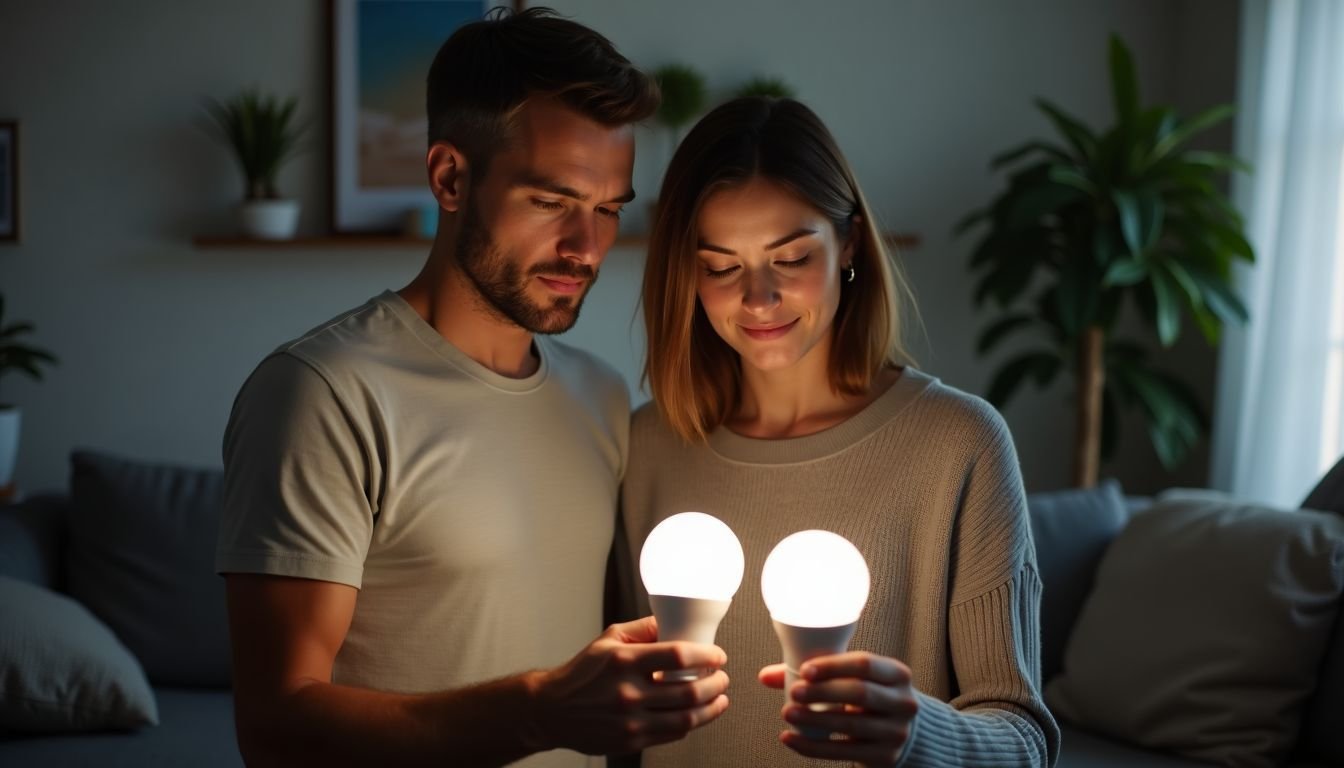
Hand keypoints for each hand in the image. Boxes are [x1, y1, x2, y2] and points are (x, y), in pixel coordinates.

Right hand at [527, 616, 729, 755]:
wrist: (553, 709)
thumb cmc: (582, 673)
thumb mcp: (609, 639)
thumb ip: (643, 629)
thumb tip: (672, 621)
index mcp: (624, 661)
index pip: (679, 656)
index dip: (707, 656)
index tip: (717, 655)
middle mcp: (628, 692)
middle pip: (689, 691)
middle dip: (716, 683)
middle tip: (722, 677)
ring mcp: (630, 720)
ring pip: (687, 718)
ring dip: (712, 707)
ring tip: (720, 698)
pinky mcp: (631, 741)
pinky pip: (673, 734)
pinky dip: (691, 723)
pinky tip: (697, 714)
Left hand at [759, 651, 917, 766]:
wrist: (903, 733)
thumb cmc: (868, 698)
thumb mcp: (855, 679)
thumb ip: (814, 674)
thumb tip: (765, 676)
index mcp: (897, 674)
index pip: (865, 664)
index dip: (834, 666)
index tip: (805, 670)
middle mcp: (903, 702)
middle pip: (860, 693)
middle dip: (823, 692)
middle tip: (794, 692)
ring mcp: (895, 732)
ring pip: (851, 725)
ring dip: (815, 720)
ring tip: (787, 713)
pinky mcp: (884, 756)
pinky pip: (843, 752)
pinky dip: (813, 747)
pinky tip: (790, 739)